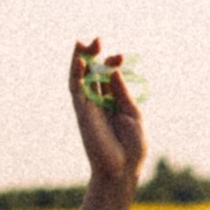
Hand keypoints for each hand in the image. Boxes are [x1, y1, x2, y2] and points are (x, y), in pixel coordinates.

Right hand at [68, 38, 147, 192]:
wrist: (122, 169)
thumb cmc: (132, 147)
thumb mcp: (133, 114)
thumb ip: (122, 93)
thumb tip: (114, 71)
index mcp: (114, 102)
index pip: (109, 76)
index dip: (113, 63)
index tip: (120, 57)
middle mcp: (99, 102)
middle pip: (92, 73)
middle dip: (94, 55)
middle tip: (98, 40)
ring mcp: (89, 107)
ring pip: (80, 78)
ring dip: (80, 60)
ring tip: (82, 42)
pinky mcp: (82, 113)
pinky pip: (76, 91)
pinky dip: (76, 76)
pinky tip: (80, 61)